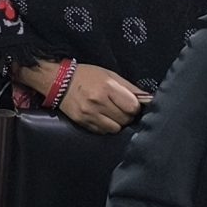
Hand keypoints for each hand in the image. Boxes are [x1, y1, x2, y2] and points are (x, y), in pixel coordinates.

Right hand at [22, 61, 146, 133]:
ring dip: (117, 123)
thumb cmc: (87, 76)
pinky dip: (106, 127)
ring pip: (116, 128)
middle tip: (121, 108)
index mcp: (107, 87)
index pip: (133, 107)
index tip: (130, 103)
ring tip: (111, 114)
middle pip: (126, 119)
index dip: (134, 106)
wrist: (58, 81)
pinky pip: (103, 132)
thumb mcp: (109, 75)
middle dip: (127, 115)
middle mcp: (98, 102)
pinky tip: (101, 118)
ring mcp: (89, 114)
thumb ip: (129, 87)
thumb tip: (148, 99)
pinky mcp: (83, 122)